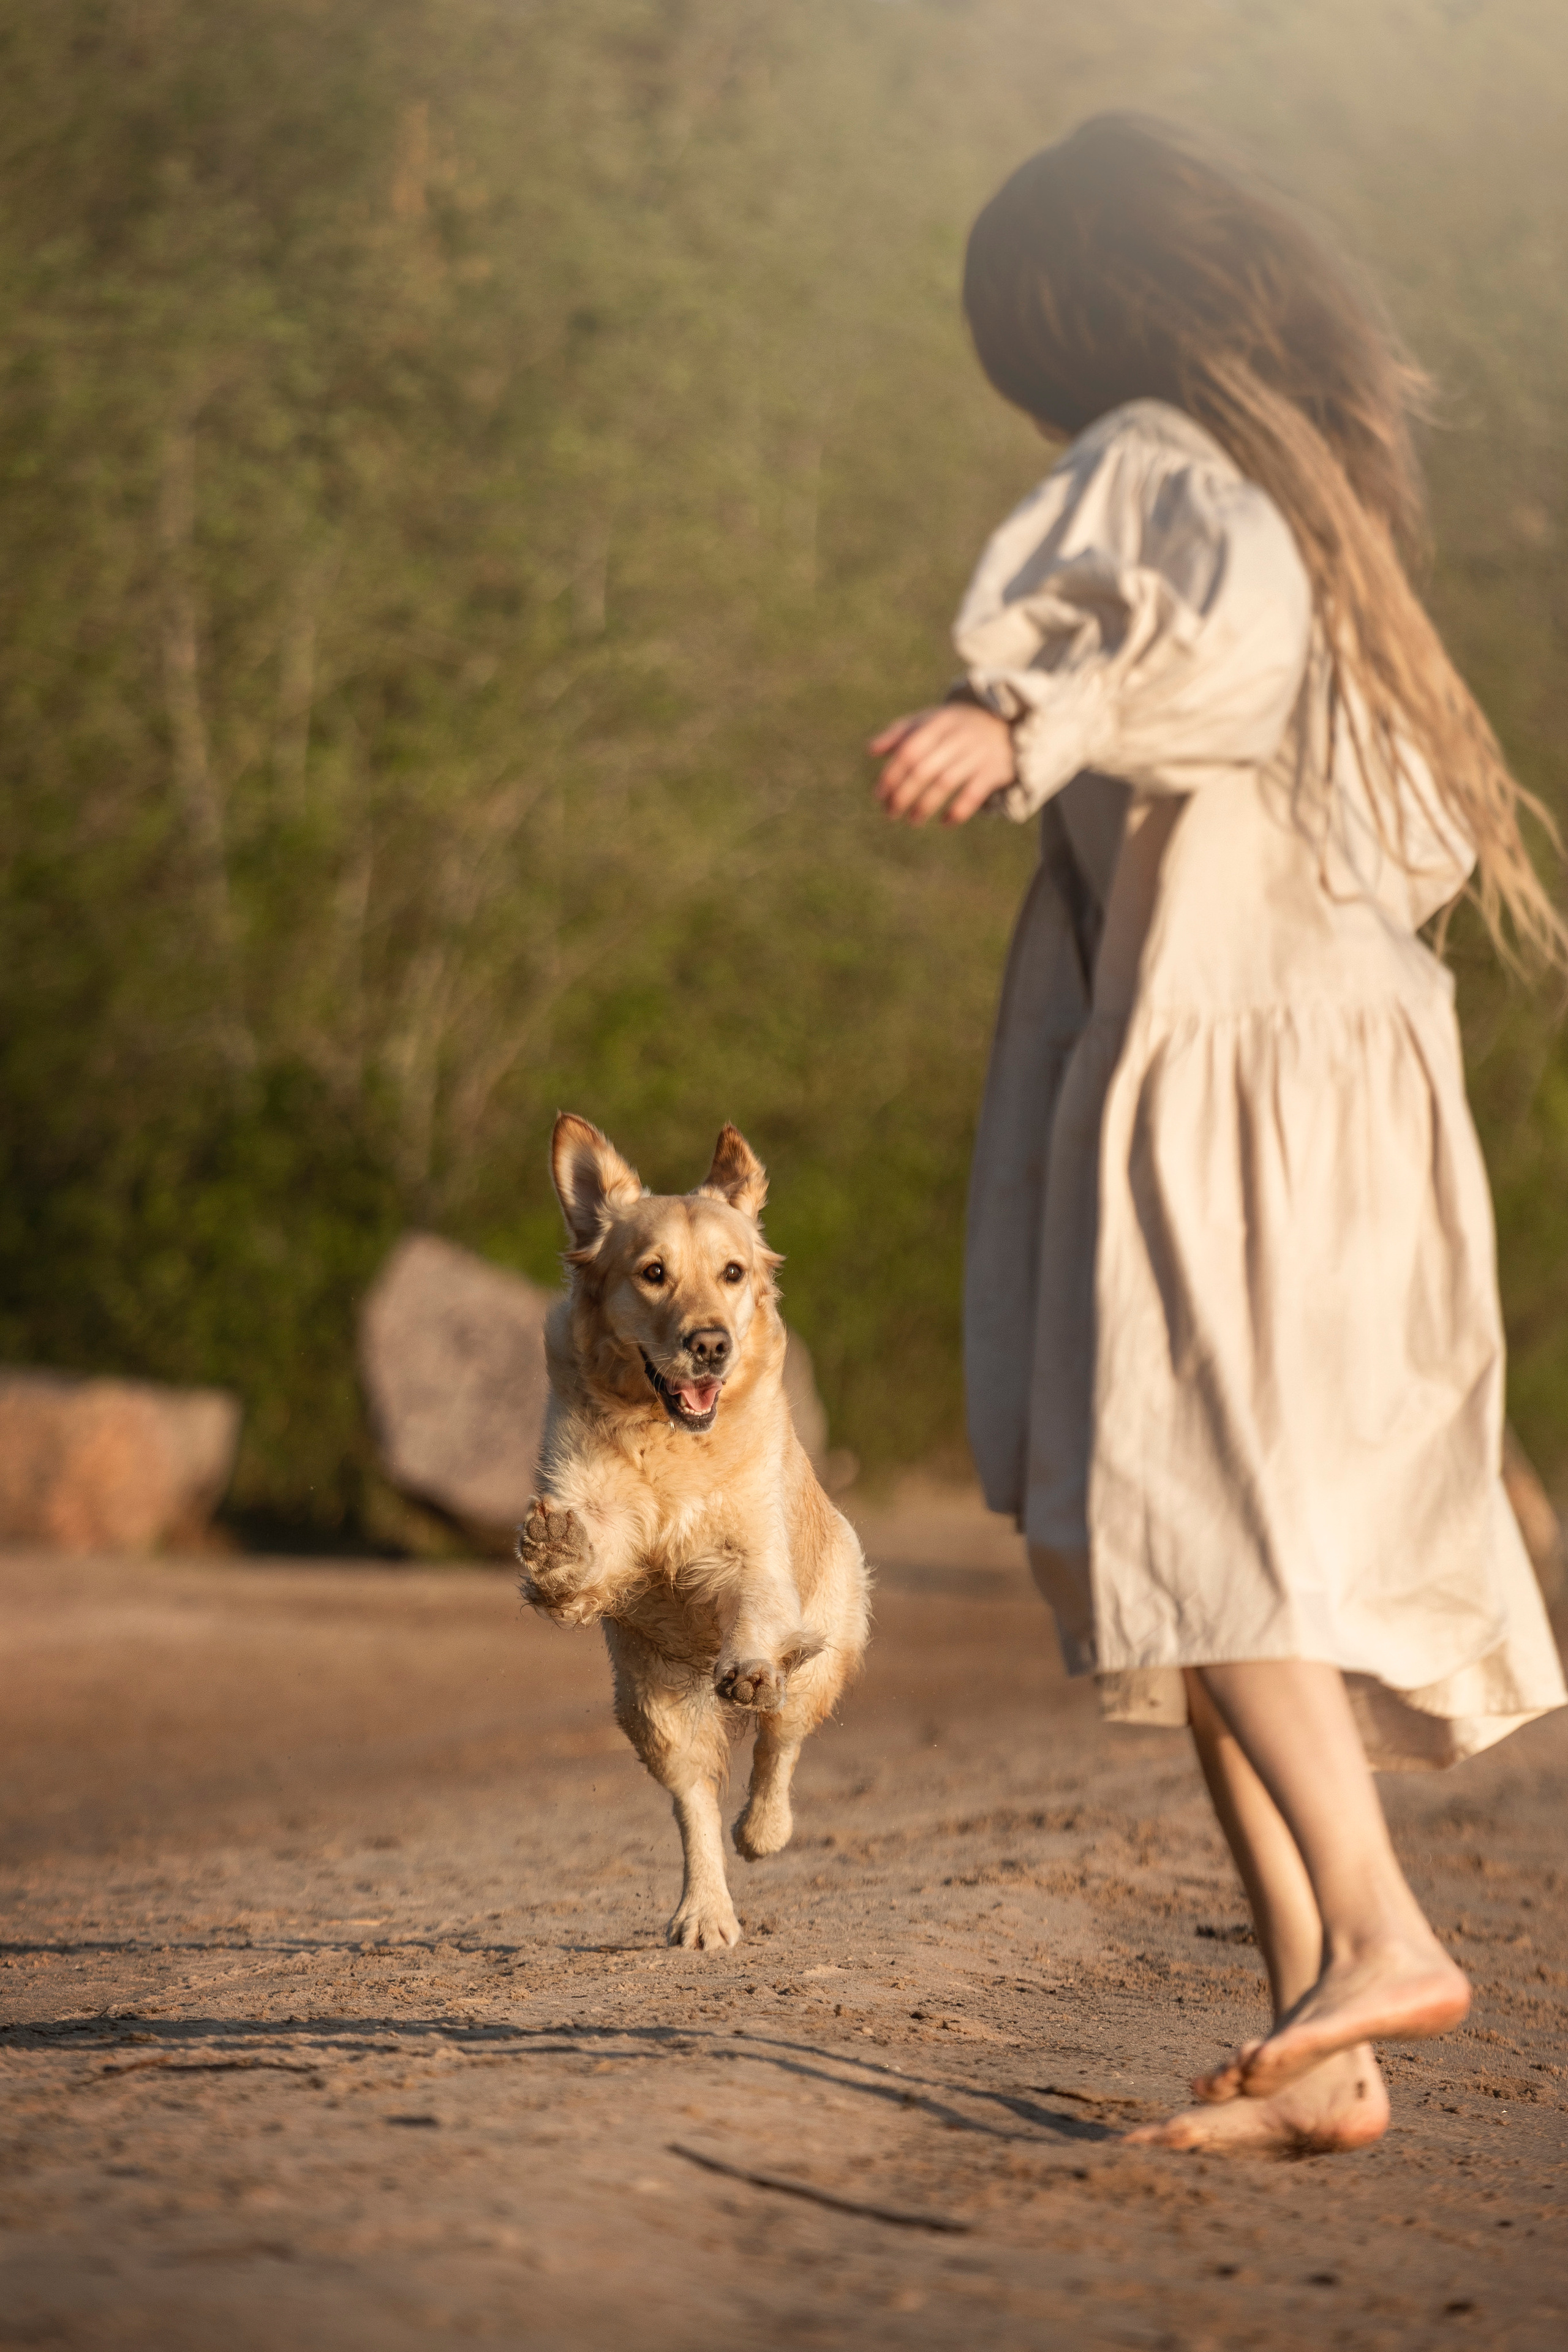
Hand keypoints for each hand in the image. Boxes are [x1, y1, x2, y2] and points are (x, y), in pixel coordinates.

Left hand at [869, 704, 1015, 825]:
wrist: (1004, 723)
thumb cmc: (955, 726)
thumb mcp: (929, 722)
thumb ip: (899, 734)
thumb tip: (870, 750)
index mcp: (938, 723)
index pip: (908, 751)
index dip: (891, 775)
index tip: (879, 796)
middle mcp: (958, 737)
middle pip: (924, 769)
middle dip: (903, 795)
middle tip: (890, 813)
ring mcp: (978, 753)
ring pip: (945, 783)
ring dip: (925, 805)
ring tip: (912, 821)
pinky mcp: (994, 770)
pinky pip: (973, 794)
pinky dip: (958, 811)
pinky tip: (944, 822)